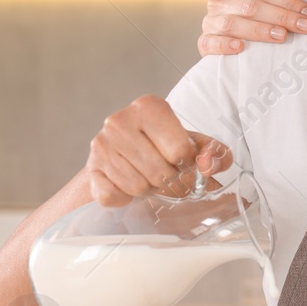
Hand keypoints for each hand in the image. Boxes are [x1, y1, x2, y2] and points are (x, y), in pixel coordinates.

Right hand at [86, 96, 232, 205]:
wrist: (121, 156)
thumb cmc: (164, 148)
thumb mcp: (196, 145)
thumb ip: (216, 154)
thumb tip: (208, 165)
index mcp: (149, 107)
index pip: (181, 150)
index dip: (186, 162)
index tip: (180, 160)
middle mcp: (119, 120)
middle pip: (160, 172)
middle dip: (167, 179)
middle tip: (162, 171)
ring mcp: (100, 145)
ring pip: (138, 187)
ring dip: (147, 189)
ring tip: (145, 175)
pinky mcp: (90, 169)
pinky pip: (113, 197)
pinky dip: (124, 198)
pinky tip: (126, 184)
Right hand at [198, 0, 306, 54]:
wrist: (239, 42)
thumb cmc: (262, 14)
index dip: (288, 1)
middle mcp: (220, 1)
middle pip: (251, 7)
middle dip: (281, 17)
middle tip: (304, 27)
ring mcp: (210, 22)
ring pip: (232, 23)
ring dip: (259, 30)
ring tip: (282, 36)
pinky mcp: (205, 43)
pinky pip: (210, 42)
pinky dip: (224, 44)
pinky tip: (241, 47)